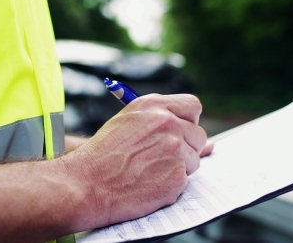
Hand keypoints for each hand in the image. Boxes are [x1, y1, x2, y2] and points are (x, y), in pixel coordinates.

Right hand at [62, 94, 210, 230]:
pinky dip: (170, 186)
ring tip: (148, 171)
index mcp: (154, 106)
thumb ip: (162, 122)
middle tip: (161, 157)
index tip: (180, 131)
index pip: (193, 106)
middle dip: (186, 147)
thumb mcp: (128, 122)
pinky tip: (148, 184)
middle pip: (198, 135)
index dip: (188, 121)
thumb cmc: (103, 154)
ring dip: (178, 167)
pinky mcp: (177, 176)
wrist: (86, 183)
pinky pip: (185, 181)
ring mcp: (175, 150)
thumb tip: (206, 141)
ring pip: (193, 159)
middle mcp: (168, 124)